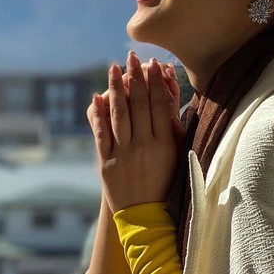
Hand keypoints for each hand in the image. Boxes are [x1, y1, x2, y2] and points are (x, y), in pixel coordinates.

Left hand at [88, 51, 185, 213]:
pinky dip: (99, 114)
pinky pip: (102, 134)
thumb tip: (167, 98)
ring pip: (119, 114)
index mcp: (165, 144)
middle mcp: (144, 146)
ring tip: (114, 68)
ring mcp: (124, 153)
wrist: (144, 215)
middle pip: (139, 104)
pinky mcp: (107, 162)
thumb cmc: (164, 183)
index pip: (160, 105)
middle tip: (132, 57)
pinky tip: (97, 96)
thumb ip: (172, 129)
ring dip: (116, 88)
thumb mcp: (176, 156)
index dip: (156, 82)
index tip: (154, 63)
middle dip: (135, 77)